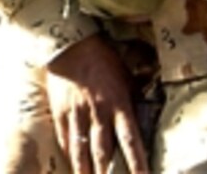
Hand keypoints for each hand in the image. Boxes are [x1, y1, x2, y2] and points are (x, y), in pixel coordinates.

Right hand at [46, 34, 148, 173]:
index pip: (130, 141)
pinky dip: (70, 153)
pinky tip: (73, 164)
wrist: (69, 44)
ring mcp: (77, 113)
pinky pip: (65, 137)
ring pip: (82, 149)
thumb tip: (146, 110)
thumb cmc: (102, 59)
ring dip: (85, 171)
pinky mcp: (60, 110)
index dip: (137, 164)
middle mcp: (98, 112)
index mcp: (118, 104)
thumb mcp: (125, 76)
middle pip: (104, 152)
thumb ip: (133, 97)